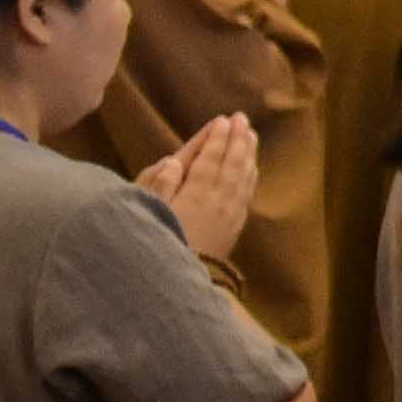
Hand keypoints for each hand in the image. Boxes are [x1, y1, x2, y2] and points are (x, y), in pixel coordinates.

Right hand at [141, 113, 258, 260]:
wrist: (181, 282)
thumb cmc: (158, 242)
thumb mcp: (150, 214)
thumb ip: (160, 186)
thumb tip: (171, 161)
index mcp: (195, 194)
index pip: (209, 159)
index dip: (217, 139)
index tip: (224, 121)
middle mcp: (217, 201)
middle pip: (231, 163)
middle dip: (237, 139)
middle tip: (243, 118)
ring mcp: (229, 214)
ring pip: (242, 177)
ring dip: (248, 154)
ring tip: (251, 135)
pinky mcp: (234, 227)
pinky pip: (246, 195)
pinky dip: (250, 177)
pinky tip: (252, 169)